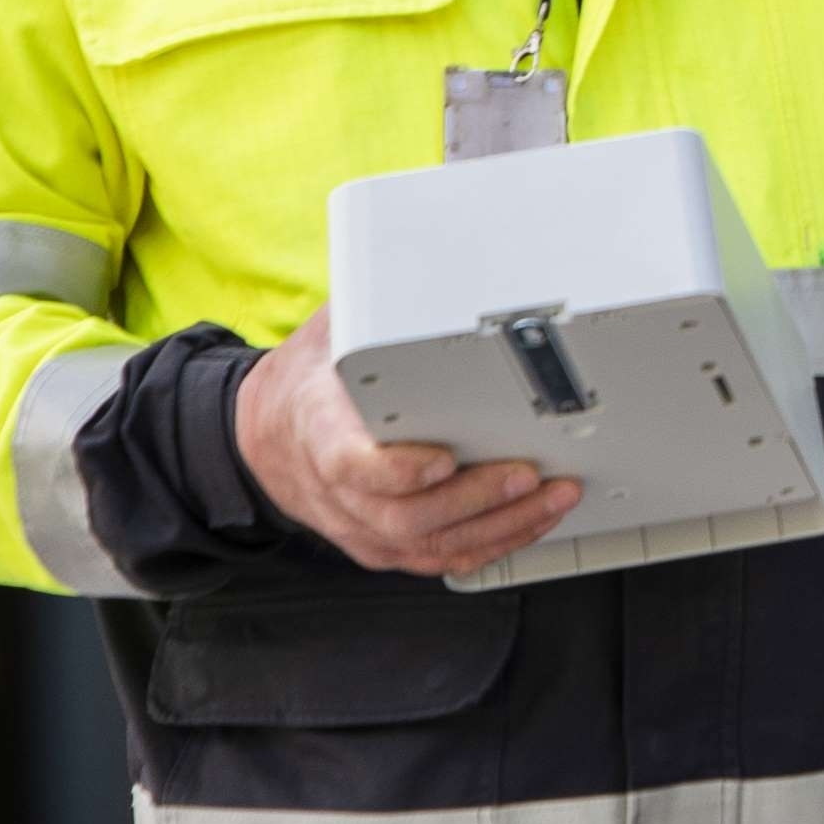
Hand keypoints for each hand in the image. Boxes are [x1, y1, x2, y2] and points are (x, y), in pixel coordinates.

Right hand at [231, 310, 584, 578]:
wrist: (269, 438)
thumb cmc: (310, 384)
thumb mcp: (329, 334)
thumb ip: (369, 313)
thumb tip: (424, 266)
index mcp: (320, 434)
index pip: (353, 467)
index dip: (400, 471)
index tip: (442, 460)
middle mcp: (340, 493)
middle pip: (407, 516)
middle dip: (477, 498)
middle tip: (529, 473)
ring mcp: (363, 526)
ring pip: (432, 544)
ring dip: (502, 524)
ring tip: (554, 496)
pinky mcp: (386, 547)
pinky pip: (442, 557)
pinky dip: (494, 542)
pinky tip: (532, 520)